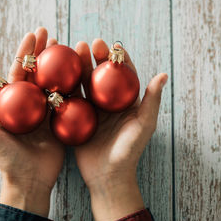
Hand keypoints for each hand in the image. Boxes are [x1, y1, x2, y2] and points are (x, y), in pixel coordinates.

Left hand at [0, 27, 63, 216]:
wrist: (29, 181)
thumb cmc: (6, 158)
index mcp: (12, 103)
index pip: (18, 71)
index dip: (25, 52)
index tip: (33, 35)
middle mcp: (29, 105)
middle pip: (36, 72)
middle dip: (42, 52)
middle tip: (51, 34)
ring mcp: (45, 112)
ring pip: (53, 83)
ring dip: (59, 64)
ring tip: (67, 46)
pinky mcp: (59, 122)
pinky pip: (67, 100)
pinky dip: (72, 85)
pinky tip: (80, 71)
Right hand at [74, 39, 167, 220]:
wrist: (107, 177)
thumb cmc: (129, 152)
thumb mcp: (144, 125)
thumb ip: (152, 100)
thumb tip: (163, 74)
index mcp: (126, 103)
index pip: (123, 75)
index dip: (118, 58)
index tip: (112, 44)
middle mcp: (108, 104)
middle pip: (100, 75)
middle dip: (94, 58)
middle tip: (87, 44)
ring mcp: (91, 111)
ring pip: (83, 84)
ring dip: (78, 68)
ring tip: (71, 52)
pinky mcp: (76, 119)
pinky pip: (70, 100)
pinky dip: (64, 88)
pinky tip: (56, 75)